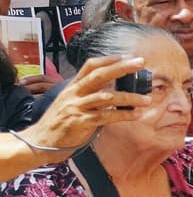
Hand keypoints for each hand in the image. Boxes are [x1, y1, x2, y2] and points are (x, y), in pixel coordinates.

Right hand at [19, 55, 148, 152]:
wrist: (41, 141)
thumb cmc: (61, 121)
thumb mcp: (71, 102)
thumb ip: (90, 94)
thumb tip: (115, 89)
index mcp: (73, 87)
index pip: (90, 66)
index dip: (109, 59)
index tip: (127, 56)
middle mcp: (74, 94)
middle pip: (99, 75)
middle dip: (122, 68)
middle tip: (140, 63)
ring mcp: (76, 107)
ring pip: (107, 97)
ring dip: (129, 97)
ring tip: (147, 99)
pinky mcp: (80, 122)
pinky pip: (106, 117)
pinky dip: (123, 115)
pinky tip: (136, 115)